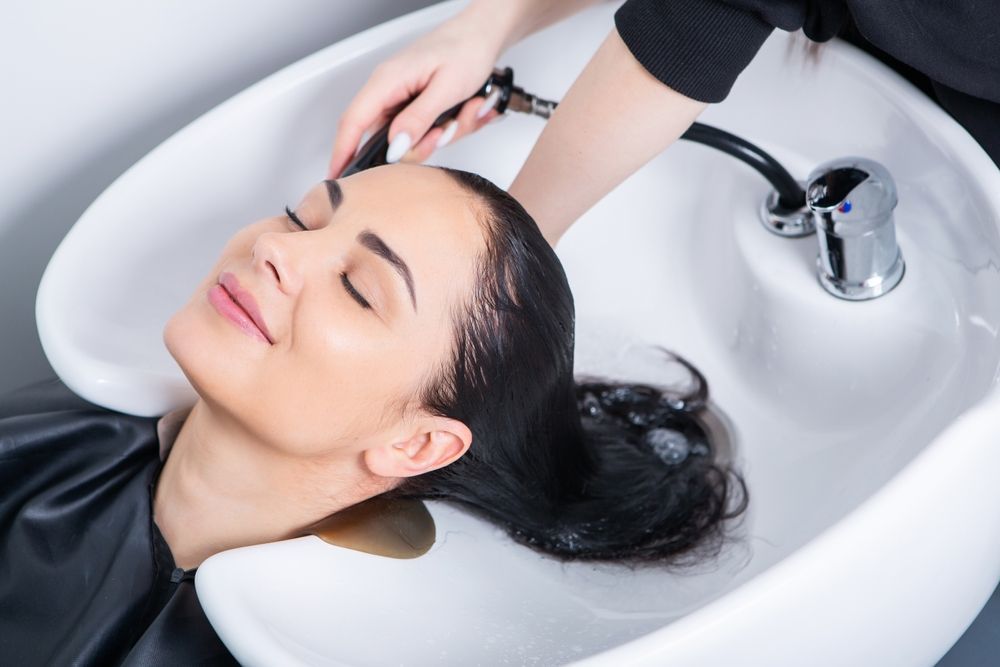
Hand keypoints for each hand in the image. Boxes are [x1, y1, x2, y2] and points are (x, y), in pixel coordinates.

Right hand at [327, 18, 503, 178]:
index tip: (338, 178)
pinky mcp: (415, 103)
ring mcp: (402, 97)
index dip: (343, 153)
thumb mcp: (446, 88)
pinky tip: (462, 112)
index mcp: (388, 80)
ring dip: (439, 134)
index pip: (353, 122)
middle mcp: (389, 88)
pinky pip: (421, 130)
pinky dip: (444, 129)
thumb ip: (419, 119)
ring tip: (462, 113)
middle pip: (383, 137)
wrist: (483, 34)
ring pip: (408, 138)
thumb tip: (395, 146)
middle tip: (443, 133)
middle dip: (417, 145)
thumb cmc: (466, 49)